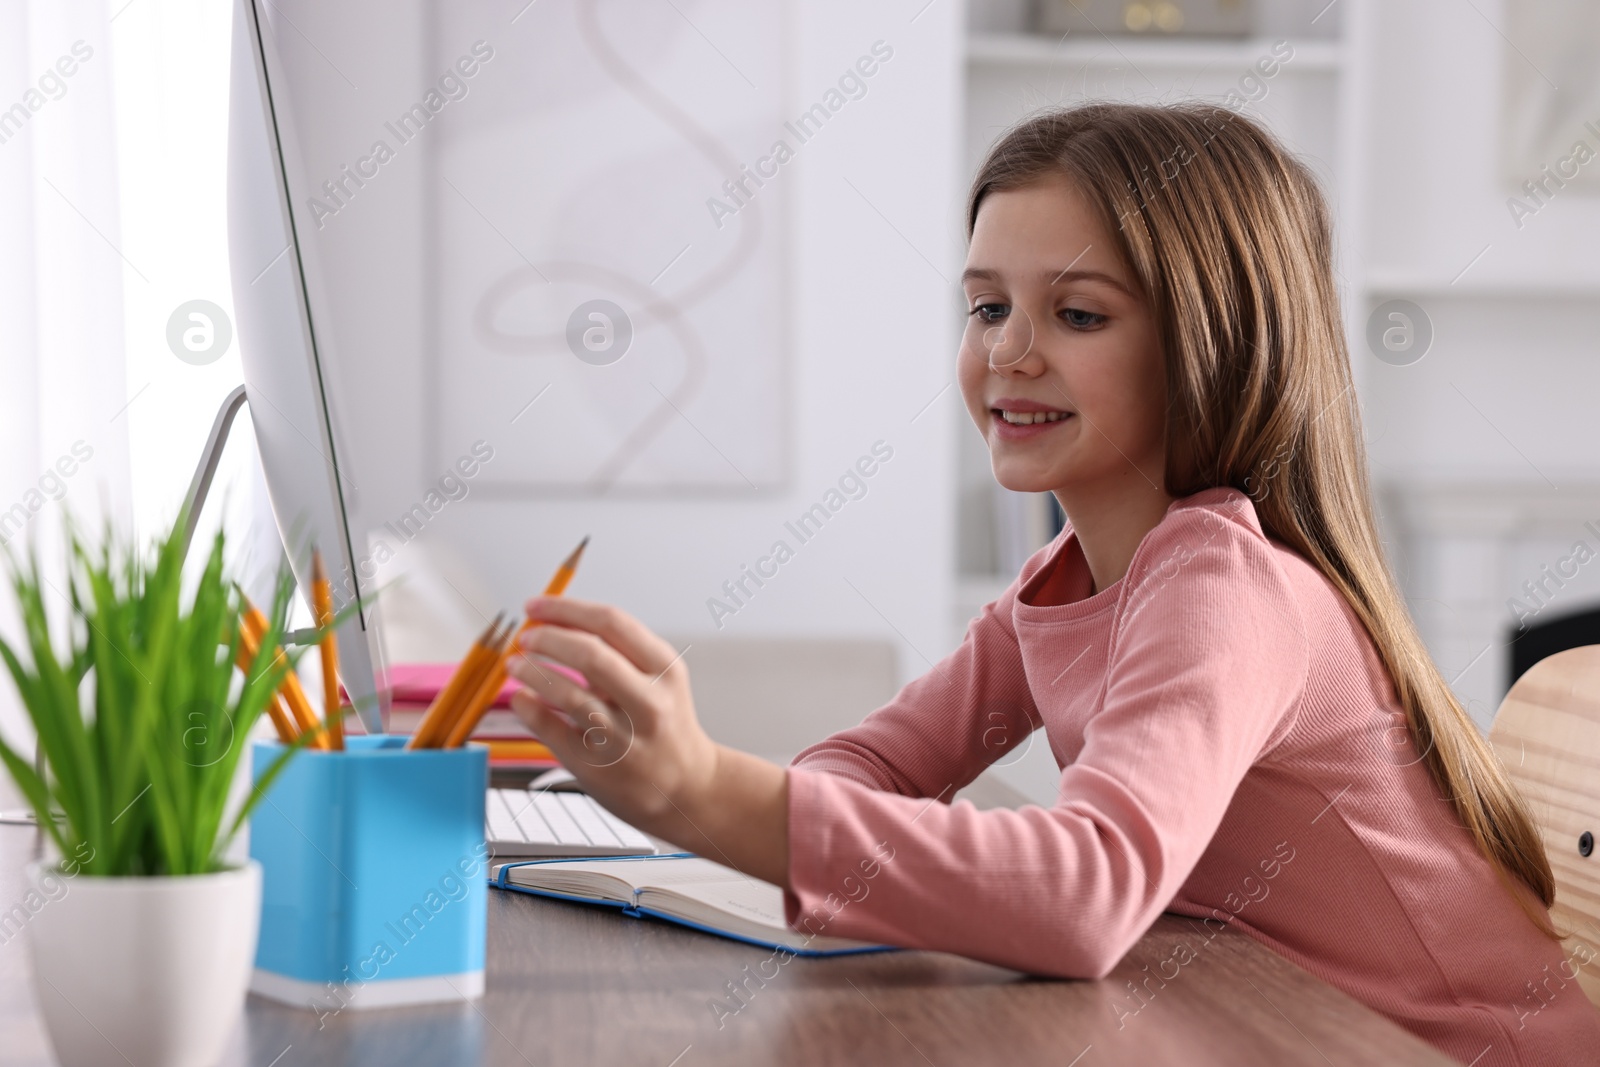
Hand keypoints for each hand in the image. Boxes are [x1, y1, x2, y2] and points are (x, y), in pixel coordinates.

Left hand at [506, 597, 714, 831]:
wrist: (688, 787)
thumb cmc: (664, 724)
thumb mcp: (660, 679)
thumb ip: (617, 652)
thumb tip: (553, 623)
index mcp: (666, 669)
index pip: (611, 623)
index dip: (566, 609)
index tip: (536, 605)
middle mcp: (650, 703)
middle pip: (590, 654)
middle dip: (547, 638)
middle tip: (526, 636)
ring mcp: (624, 738)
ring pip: (569, 694)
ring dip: (533, 672)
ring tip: (516, 664)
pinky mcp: (598, 767)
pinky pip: (553, 730)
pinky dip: (530, 709)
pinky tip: (521, 698)